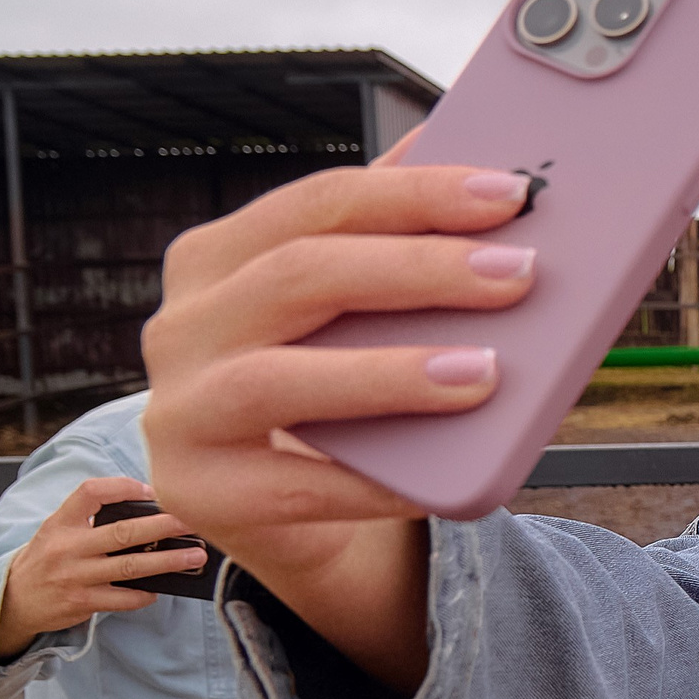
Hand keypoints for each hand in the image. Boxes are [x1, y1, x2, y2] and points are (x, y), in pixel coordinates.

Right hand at [0, 477, 208, 659]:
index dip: (123, 486)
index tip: (152, 489)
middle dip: (163, 526)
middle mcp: (67, 548)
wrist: (12, 600)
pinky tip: (161, 588)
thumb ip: (91, 520)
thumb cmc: (48, 559)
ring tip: (195, 556)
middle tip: (193, 521)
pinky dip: (145, 594)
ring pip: (130, 567)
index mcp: (61, 523)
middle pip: (123, 532)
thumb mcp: (58, 530)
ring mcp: (75, 576)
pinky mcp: (82, 602)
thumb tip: (149, 511)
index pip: (90, 492)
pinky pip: (123, 598)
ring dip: (168, 561)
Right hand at [139, 162, 539, 686]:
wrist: (277, 513)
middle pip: (300, 276)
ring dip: (390, 374)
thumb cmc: (327, 387)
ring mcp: (180, 410)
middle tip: (518, 274)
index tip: (510, 192)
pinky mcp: (199, 492)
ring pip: (276, 379)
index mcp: (217, 257)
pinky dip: (377, 482)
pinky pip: (296, 486)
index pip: (321, 203)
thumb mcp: (348, 311)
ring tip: (486, 372)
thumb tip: (502, 185)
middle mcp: (181, 325)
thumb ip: (395, 247)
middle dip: (419, 270)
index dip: (417, 193)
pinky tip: (446, 475)